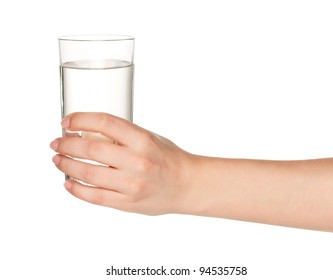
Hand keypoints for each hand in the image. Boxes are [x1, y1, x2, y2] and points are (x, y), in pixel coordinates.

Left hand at [50, 112, 193, 214]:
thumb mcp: (149, 138)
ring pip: (88, 174)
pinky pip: (95, 197)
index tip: (67, 121)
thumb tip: (87, 133)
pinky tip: (68, 183)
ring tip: (58, 160)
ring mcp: (131, 184)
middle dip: (66, 144)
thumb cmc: (168, 158)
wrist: (187, 185)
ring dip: (66, 165)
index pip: (105, 122)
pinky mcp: (127, 203)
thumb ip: (122, 136)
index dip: (80, 119)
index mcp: (143, 140)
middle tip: (56, 142)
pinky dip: (77, 189)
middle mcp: (137, 161)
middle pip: (90, 149)